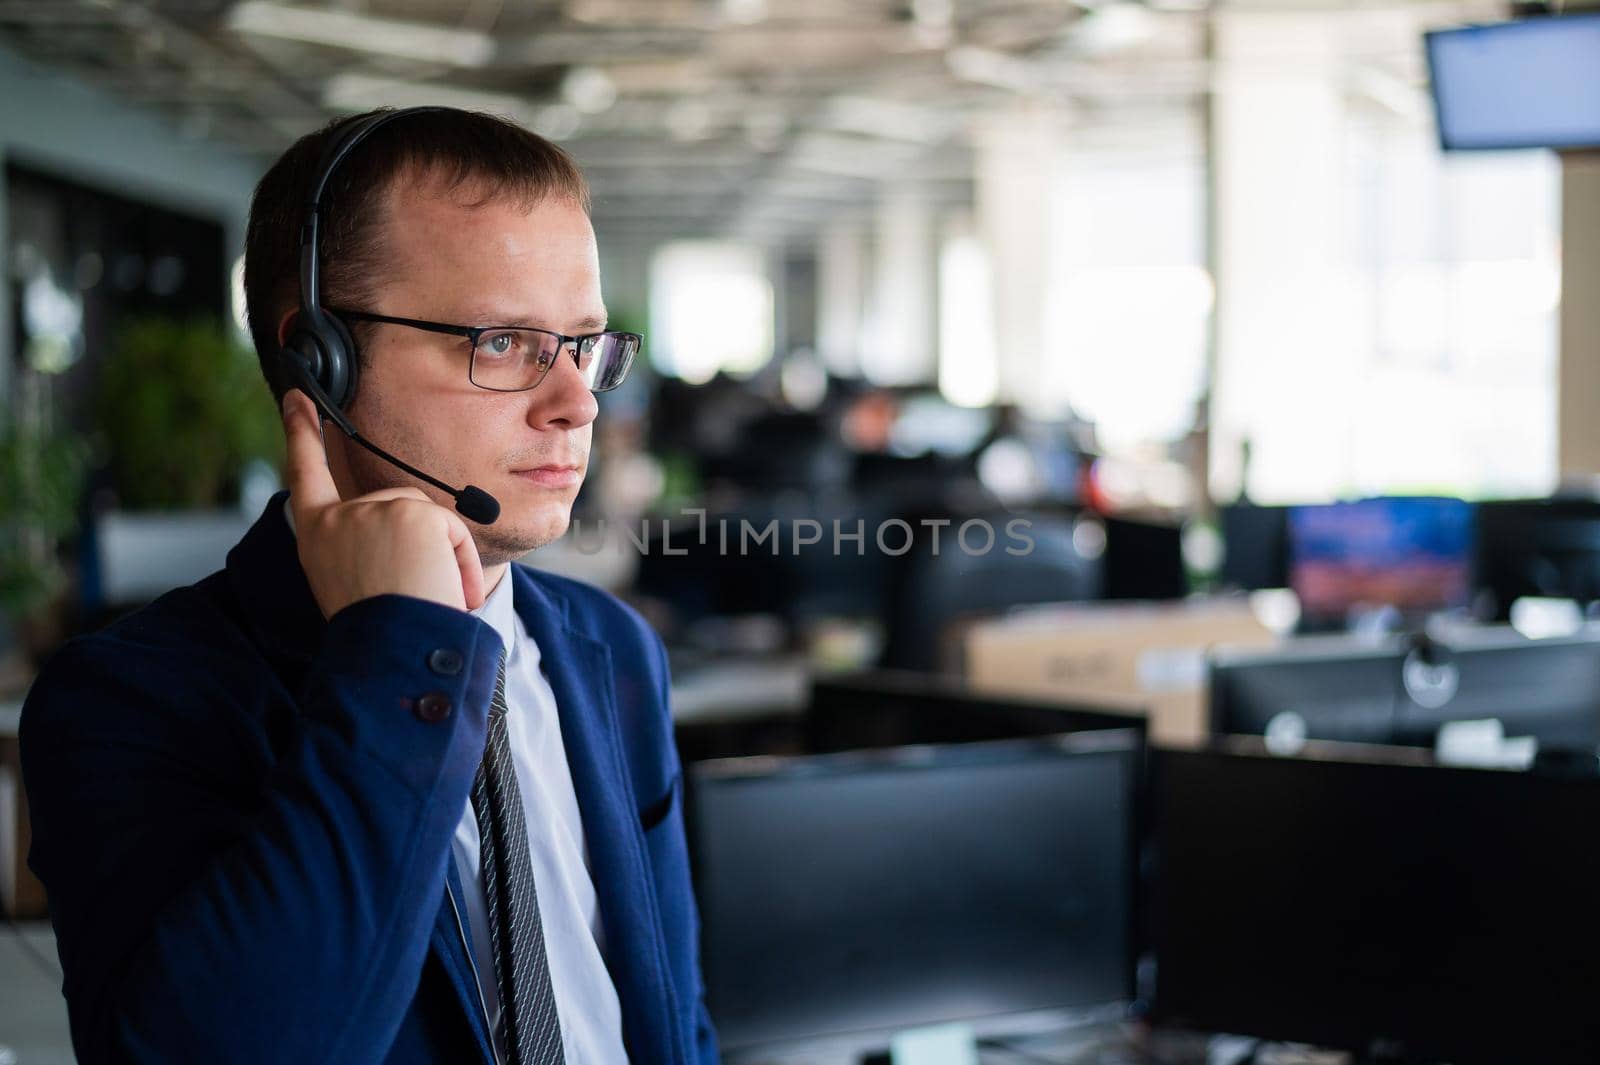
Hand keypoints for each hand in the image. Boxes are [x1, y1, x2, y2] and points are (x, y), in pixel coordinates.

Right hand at [281, 389, 485, 617]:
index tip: (297, 400)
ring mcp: (372, 509)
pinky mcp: (409, 511)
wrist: (394, 650)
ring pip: (429, 519)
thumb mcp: (356, 583)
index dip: (301, 435)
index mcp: (316, 537)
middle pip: (400, 506)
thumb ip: (368, 546)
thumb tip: (414, 529)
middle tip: (414, 594)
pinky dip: (460, 562)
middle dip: (424, 547)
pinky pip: (452, 530)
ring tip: (428, 597)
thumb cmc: (382, 632)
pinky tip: (447, 591)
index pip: (306, 475)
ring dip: (442, 559)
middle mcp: (337, 518)